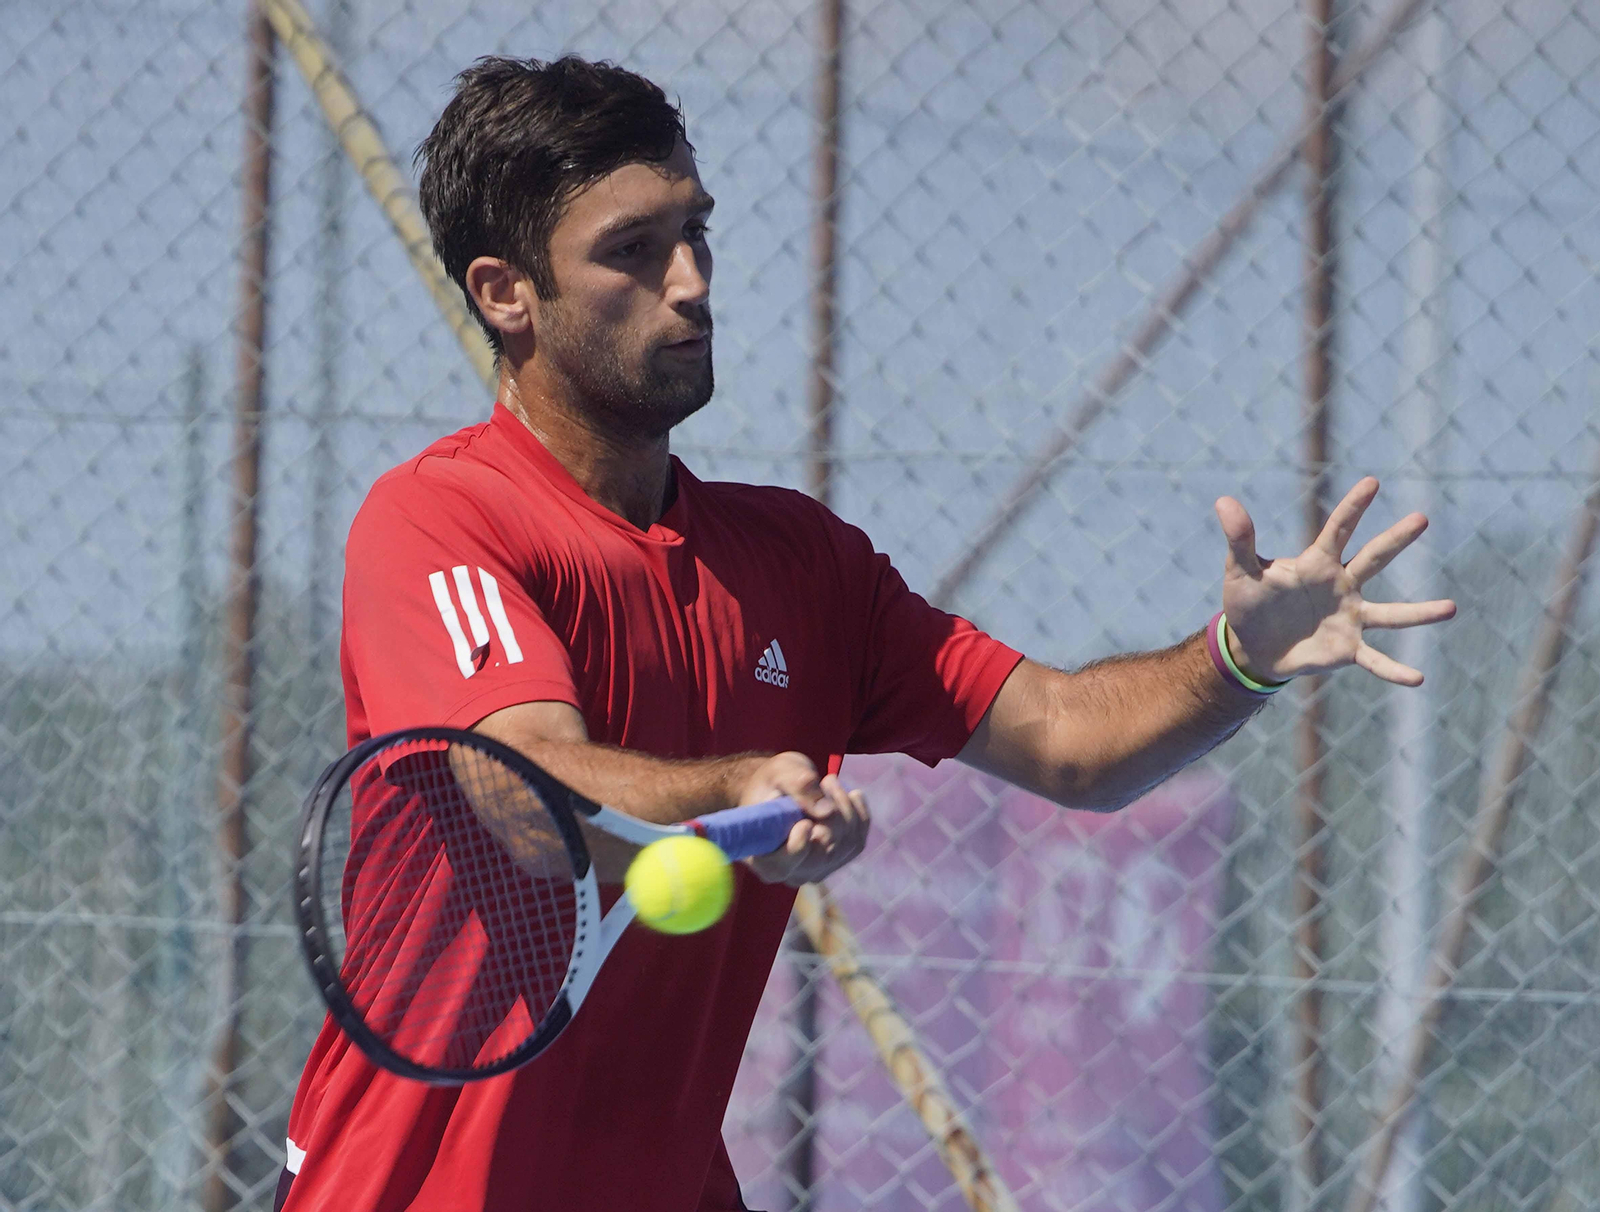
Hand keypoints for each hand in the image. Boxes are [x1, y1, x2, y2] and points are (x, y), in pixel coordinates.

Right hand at [735, 751, 869, 886]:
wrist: (781, 787)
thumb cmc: (772, 781)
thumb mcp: (779, 773)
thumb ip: (797, 786)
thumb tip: (826, 810)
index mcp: (761, 856)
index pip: (780, 866)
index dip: (796, 849)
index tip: (805, 824)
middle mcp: (790, 871)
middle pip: (822, 856)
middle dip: (832, 817)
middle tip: (827, 780)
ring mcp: (816, 869)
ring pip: (845, 847)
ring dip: (846, 808)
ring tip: (830, 781)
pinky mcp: (837, 860)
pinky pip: (857, 842)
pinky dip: (859, 815)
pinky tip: (852, 794)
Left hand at [1216, 476, 1455, 686]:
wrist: (1252, 646)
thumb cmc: (1250, 603)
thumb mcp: (1240, 571)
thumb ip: (1239, 539)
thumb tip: (1223, 500)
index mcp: (1317, 564)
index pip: (1338, 530)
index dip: (1352, 507)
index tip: (1371, 483)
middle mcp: (1342, 587)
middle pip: (1373, 560)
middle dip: (1395, 540)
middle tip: (1421, 518)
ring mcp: (1349, 618)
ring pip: (1390, 615)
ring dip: (1419, 613)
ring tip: (1452, 608)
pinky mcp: (1347, 650)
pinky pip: (1375, 661)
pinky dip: (1394, 670)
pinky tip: (1418, 678)